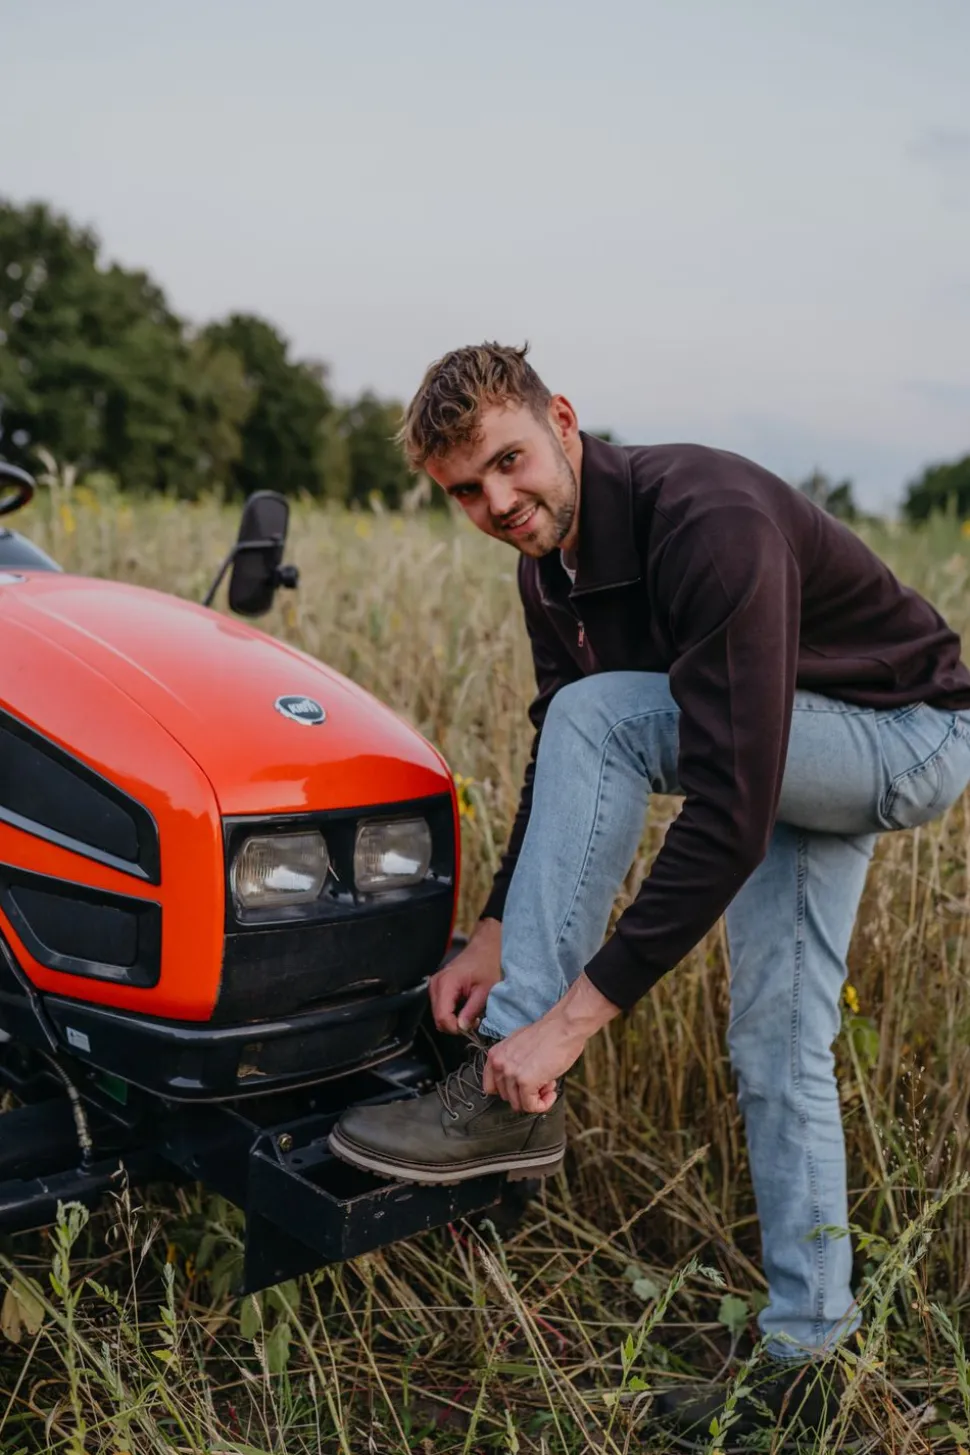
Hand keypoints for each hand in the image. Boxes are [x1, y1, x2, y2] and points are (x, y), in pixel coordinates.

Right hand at [428, 918, 502, 1033]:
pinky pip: (440, 1007)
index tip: (471, 1026)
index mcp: (446, 983)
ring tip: (471, 1014)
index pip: (442, 1017)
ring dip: (453, 1020)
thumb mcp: (485, 990)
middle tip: (474, 1021)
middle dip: (455, 1025)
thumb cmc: (487, 965)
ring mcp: (434, 985)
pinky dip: (451, 1013)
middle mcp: (436, 984)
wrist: (484, 948)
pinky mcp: (437, 986)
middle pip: (438, 1018)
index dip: (455, 1028)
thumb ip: (472, 1011)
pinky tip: (464, 1008)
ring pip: (438, 1015)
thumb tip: (462, 1028)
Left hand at [482, 974, 621, 1113]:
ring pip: (519, 1104)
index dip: (510, 1091)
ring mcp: (511, 1073)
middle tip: (542, 1081)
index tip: (522, 1088)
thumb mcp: (519, 1046)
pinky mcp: (525, 1082)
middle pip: (507, 1097)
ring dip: (536, 1098)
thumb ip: (512, 1064)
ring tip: (548, 1083)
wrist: (564, 1027)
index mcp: (495, 1055)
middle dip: (525, 1093)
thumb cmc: (548, 1034)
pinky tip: (551, 1092)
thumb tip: (517, 1084)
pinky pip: (531, 1106)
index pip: (490, 1087)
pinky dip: (543, 1104)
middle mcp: (499, 1064)